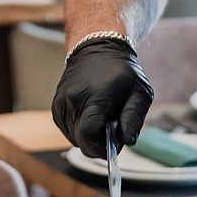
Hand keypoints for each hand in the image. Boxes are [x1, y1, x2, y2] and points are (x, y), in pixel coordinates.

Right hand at [51, 38, 152, 158]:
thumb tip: (127, 141)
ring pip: (74, 139)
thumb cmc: (121, 71)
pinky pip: (68, 130)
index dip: (102, 148)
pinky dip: (80, 129)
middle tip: (112, 128)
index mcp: (95, 97)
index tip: (114, 144)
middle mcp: (73, 100)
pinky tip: (91, 114)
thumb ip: (133, 118)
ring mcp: (61, 103)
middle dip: (98, 143)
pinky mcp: (56, 107)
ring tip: (102, 116)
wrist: (97, 48)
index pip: (89, 136)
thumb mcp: (139, 92)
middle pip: (81, 142)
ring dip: (89, 136)